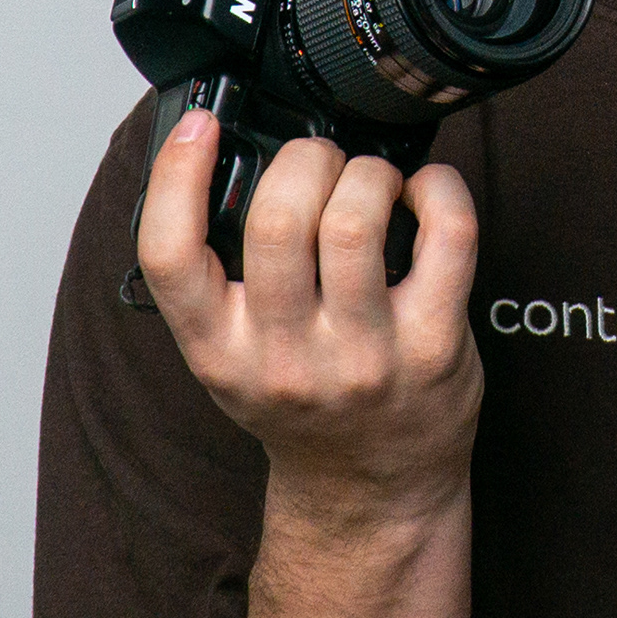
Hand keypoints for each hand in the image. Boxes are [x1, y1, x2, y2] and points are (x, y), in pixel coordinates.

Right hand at [135, 111, 481, 511]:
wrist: (370, 490)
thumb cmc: (304, 408)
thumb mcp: (230, 357)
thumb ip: (218, 279)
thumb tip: (223, 158)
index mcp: (218, 352)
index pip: (169, 255)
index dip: (176, 174)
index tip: (200, 127)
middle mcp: (286, 359)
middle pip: (276, 219)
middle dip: (302, 159)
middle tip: (318, 162)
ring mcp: (364, 356)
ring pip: (357, 220)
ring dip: (366, 172)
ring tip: (370, 180)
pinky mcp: (433, 347)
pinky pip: (447, 236)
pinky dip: (439, 189)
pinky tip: (425, 192)